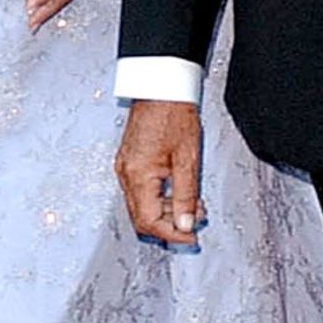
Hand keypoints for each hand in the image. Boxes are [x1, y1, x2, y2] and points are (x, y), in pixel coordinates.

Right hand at [115, 100, 203, 245]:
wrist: (162, 86)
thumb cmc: (174, 114)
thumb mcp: (187, 158)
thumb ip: (186, 195)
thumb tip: (186, 225)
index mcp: (138, 175)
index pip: (149, 222)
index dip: (172, 234)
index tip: (191, 237)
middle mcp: (126, 174)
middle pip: (143, 217)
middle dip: (171, 224)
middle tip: (196, 219)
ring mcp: (126, 167)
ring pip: (142, 205)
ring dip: (167, 210)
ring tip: (193, 203)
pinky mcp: (130, 160)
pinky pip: (141, 190)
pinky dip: (160, 197)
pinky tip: (179, 190)